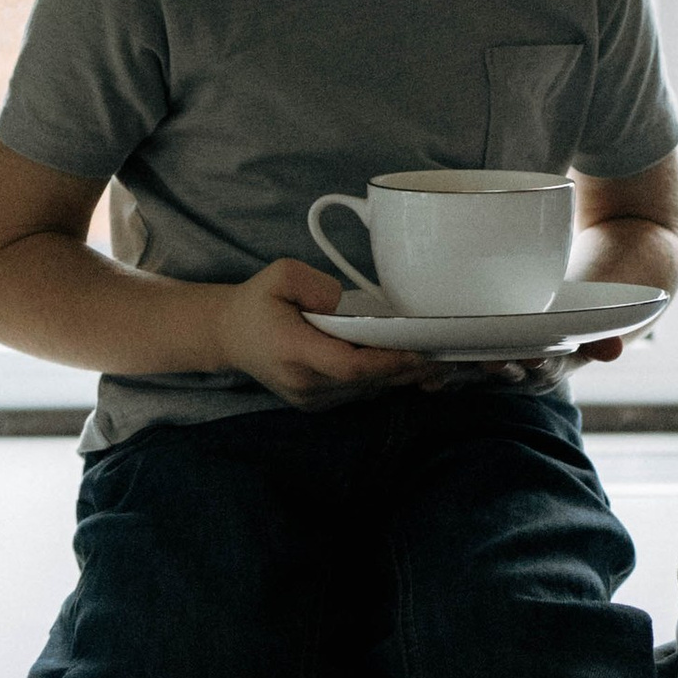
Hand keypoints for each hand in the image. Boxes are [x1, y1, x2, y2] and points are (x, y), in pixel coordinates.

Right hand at [213, 258, 442, 409]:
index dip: (388, 362)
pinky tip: (411, 369)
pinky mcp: (318, 404)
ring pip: (367, 391)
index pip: (350, 366)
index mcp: (293, 350)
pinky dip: (385, 381)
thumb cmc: (258, 303)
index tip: (419, 352)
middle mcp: (304, 382)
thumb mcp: (279, 274)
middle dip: (408, 370)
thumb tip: (342, 303)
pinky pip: (359, 394)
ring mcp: (311, 398)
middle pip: (367, 382)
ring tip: (440, 364)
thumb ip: (313, 283)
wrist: (231, 336)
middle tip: (447, 358)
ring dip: (402, 378)